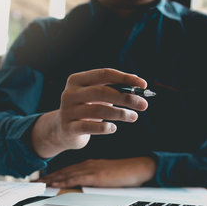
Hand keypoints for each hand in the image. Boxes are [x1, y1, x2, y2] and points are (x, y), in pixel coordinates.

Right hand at [31, 69, 148, 157]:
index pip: (104, 74)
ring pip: (99, 110)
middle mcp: (69, 93)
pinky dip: (106, 128)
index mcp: (76, 80)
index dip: (125, 78)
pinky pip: (90, 127)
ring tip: (133, 117)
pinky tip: (113, 128)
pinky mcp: (68, 128)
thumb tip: (138, 81)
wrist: (62, 130)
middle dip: (126, 98)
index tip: (143, 85)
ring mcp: (67, 111)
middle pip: (102, 92)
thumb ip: (114, 87)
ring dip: (120, 114)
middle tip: (143, 104)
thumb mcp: (96, 96)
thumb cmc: (85, 109)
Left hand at [36, 157, 156, 187]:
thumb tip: (83, 189)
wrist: (139, 168)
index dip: (53, 175)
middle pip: (63, 171)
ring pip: (66, 174)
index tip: (41, 179)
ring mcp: (91, 169)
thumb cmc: (125, 174)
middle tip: (33, 182)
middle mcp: (87, 165)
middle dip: (47, 177)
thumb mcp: (106, 177)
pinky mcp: (96, 176)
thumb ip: (94, 180)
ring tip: (38, 183)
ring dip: (51, 179)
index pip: (67, 170)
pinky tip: (55, 183)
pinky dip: (64, 180)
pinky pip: (76, 178)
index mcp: (89, 165)